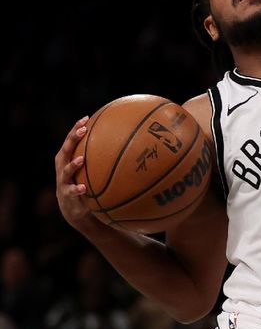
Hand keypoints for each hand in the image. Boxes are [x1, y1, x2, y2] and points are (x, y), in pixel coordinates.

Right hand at [55, 116, 98, 231]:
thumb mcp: (93, 171)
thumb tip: (129, 144)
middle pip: (65, 150)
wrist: (76, 210)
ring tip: (81, 160)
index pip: (71, 140)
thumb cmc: (87, 184)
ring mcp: (63, 181)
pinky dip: (76, 190)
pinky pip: (71, 192)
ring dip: (73, 165)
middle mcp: (63, 168)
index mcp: (68, 159)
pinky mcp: (67, 196)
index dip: (76, 128)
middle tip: (82, 131)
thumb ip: (104, 159)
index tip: (86, 118)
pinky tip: (83, 188)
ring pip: (65, 171)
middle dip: (72, 139)